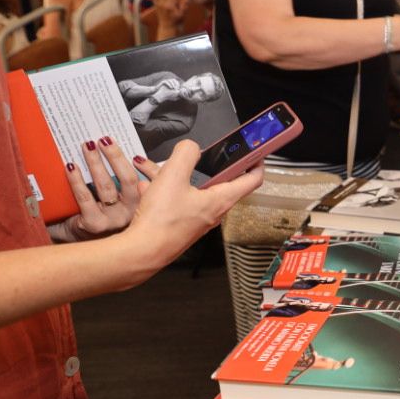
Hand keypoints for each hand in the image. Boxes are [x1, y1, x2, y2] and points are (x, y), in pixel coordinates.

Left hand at [48, 136, 145, 241]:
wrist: (76, 240)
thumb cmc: (97, 215)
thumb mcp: (116, 198)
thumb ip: (122, 180)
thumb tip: (112, 149)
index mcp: (140, 204)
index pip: (147, 180)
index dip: (144, 163)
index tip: (131, 147)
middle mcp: (130, 213)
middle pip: (129, 180)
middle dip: (116, 156)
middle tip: (104, 140)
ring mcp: (113, 220)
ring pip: (107, 187)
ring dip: (96, 163)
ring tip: (87, 147)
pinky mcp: (94, 225)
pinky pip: (86, 198)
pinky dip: (77, 180)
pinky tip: (71, 167)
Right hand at [117, 140, 264, 274]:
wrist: (142, 251)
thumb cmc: (161, 223)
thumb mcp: (173, 176)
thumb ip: (186, 153)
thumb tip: (191, 147)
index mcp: (221, 199)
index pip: (252, 179)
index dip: (257, 162)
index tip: (257, 151)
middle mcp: (213, 211)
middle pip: (218, 180)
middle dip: (204, 165)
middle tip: (195, 155)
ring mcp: (197, 218)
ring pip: (191, 188)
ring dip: (175, 176)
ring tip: (157, 170)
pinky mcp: (181, 223)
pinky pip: (175, 199)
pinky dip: (163, 190)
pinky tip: (147, 187)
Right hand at [151, 77, 183, 102]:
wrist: (158, 94)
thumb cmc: (165, 94)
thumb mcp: (171, 94)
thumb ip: (175, 94)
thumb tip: (180, 96)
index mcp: (171, 83)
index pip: (176, 82)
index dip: (178, 84)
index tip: (179, 88)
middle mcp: (169, 82)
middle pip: (174, 80)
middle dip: (176, 84)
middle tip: (177, 88)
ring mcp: (166, 81)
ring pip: (170, 80)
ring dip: (173, 84)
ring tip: (174, 88)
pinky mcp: (163, 82)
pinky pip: (166, 81)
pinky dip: (169, 84)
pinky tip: (171, 88)